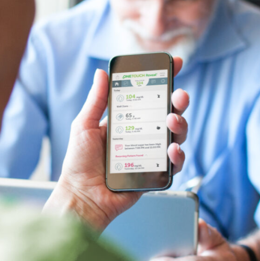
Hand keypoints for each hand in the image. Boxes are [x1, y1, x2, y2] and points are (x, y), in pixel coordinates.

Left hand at [44, 58, 188, 230]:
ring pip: (176, 136)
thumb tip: (101, 73)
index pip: (148, 95)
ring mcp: (151, 154)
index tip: (173, 63)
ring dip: (181, 125)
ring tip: (173, 121)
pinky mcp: (155, 174)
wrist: (81, 197)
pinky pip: (174, 163)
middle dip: (178, 101)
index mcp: (126, 120)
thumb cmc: (79, 164)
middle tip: (179, 96)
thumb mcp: (84, 126)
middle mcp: (142, 135)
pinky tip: (172, 149)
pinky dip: (178, 155)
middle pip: (168, 113)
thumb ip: (96, 101)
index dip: (163, 79)